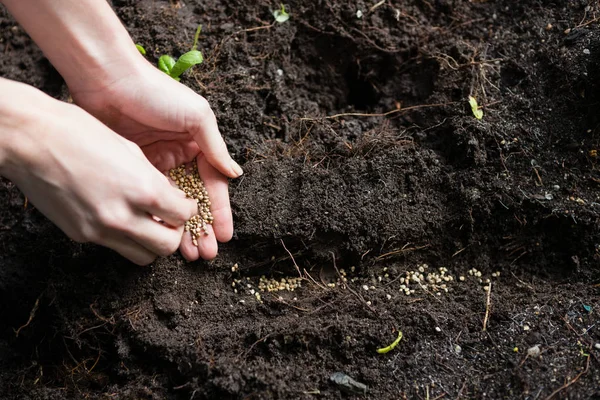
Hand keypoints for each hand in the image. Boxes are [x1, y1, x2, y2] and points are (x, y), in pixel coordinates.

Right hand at [0, 80, 197, 265]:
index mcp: (141, 189)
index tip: (184, 203)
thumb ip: (154, 178)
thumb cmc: (77, 132)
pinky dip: (124, 237)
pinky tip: (119, 216)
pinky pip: (114, 246)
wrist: (28, 139)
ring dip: (151, 243)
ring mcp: (99, 230)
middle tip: (169, 218)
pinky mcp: (80, 235)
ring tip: (147, 222)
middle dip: (174, 233)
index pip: (182, 216)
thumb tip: (171, 197)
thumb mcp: (129, 149)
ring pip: (143, 257)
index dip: (188, 209)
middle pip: (167, 247)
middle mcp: (122, 216)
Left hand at [69, 59, 241, 260]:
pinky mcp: (134, 168)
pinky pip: (150, 199)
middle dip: (202, 228)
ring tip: (188, 253)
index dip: (219, 211)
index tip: (224, 235)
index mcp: (199, 144)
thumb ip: (214, 147)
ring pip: (173, 204)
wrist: (108, 80)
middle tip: (206, 253)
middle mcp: (181, 157)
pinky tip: (162, 235)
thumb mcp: (196, 116)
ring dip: (182, 228)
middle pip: (195, 200)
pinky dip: (158, 217)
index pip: (214, 185)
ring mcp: (157, 164)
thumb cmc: (156, 93)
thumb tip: (235, 174)